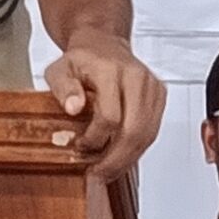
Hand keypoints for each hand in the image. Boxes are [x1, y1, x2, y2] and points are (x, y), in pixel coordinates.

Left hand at [45, 30, 166, 182]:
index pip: (110, 116)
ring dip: (128, 159)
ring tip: (109, 171)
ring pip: (148, 134)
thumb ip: (63, 88)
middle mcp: (137, 77)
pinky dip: (138, 148)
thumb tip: (74, 109)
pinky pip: (153, 130)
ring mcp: (152, 86)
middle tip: (99, 174)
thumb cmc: (81, 59)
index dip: (95, 138)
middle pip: (134, 130)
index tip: (81, 146)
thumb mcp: (59, 69)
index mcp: (111, 70)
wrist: (103, 44)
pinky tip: (122, 157)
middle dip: (116, 159)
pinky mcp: (159, 95)